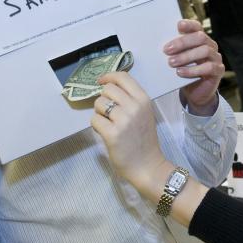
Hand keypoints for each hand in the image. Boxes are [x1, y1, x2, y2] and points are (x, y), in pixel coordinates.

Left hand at [91, 72, 167, 187]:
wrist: (147, 165)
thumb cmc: (144, 139)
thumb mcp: (144, 113)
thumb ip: (131, 99)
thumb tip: (109, 87)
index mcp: (143, 99)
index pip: (122, 77)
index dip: (109, 77)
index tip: (101, 81)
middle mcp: (134, 106)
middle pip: (108, 89)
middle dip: (103, 98)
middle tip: (108, 111)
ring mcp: (123, 120)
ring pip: (99, 103)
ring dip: (99, 112)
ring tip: (108, 123)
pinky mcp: (112, 133)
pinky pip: (94, 119)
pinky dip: (96, 125)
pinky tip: (105, 131)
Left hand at [164, 20, 223, 115]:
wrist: (195, 92)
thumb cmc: (184, 71)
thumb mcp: (177, 59)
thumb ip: (172, 51)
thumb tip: (156, 45)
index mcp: (200, 39)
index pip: (197, 27)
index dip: (189, 24)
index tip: (178, 26)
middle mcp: (210, 45)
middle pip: (200, 37)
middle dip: (183, 42)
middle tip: (167, 49)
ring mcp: (216, 57)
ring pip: (205, 51)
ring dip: (186, 56)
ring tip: (171, 62)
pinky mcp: (218, 70)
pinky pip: (209, 67)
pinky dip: (193, 70)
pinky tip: (180, 72)